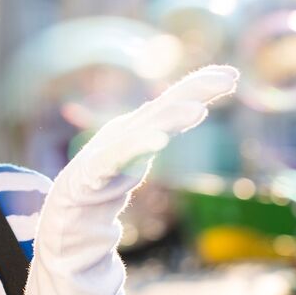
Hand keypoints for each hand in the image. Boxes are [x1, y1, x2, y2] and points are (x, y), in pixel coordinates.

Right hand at [23, 64, 238, 294]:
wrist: (63, 220)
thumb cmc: (99, 186)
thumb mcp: (137, 155)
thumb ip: (160, 132)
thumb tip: (198, 110)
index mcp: (135, 128)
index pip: (172, 100)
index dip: (199, 85)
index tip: (232, 74)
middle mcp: (122, 133)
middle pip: (163, 106)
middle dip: (194, 90)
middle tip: (229, 78)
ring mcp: (105, 152)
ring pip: (143, 130)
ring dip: (169, 118)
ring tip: (198, 110)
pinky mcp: (90, 174)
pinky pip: (116, 158)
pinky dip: (136, 146)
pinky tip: (159, 140)